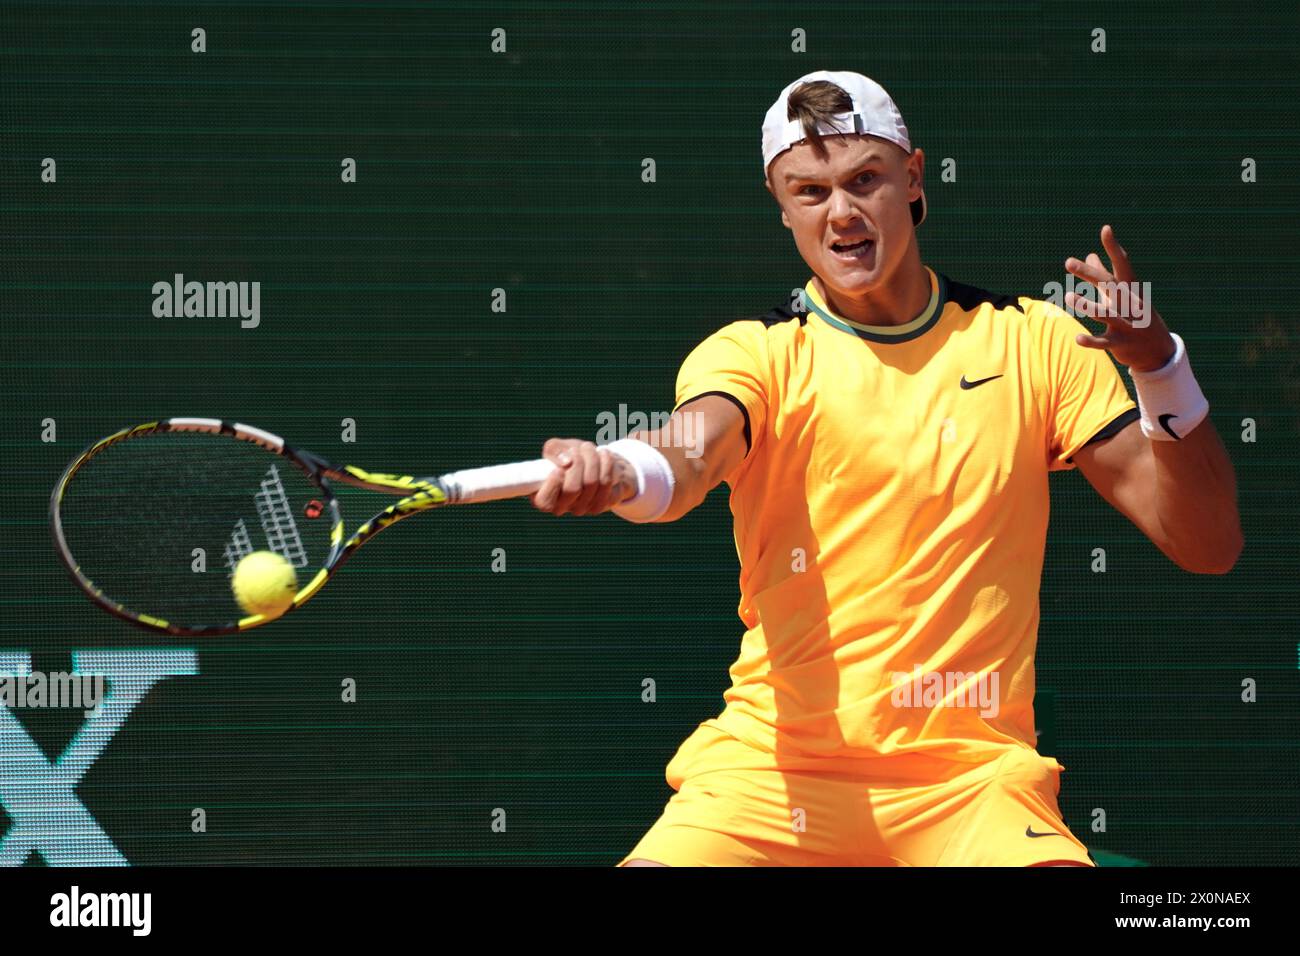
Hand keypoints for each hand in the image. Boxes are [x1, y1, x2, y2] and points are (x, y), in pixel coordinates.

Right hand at [531, 438, 637, 516]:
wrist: (592, 461)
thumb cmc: (568, 456)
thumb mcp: (556, 448)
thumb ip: (554, 450)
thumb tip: (566, 462)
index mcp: (543, 499)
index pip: (545, 502)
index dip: (553, 483)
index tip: (558, 467)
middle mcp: (562, 508)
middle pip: (572, 488)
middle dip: (577, 462)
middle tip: (576, 449)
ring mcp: (582, 509)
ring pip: (591, 483)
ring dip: (592, 459)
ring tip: (588, 447)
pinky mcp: (600, 504)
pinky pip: (606, 483)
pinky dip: (606, 464)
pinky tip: (603, 455)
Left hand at [1063, 224, 1175, 372]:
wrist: (1158, 350)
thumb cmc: (1136, 316)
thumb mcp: (1122, 295)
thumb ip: (1104, 275)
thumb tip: (1090, 255)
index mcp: (1129, 290)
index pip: (1122, 265)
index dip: (1114, 248)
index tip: (1106, 229)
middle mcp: (1129, 304)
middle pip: (1109, 285)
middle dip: (1090, 273)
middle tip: (1069, 262)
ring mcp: (1126, 324)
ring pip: (1106, 313)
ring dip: (1088, 305)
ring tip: (1070, 296)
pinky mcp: (1120, 344)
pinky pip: (1104, 342)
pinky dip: (1091, 341)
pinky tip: (1077, 338)